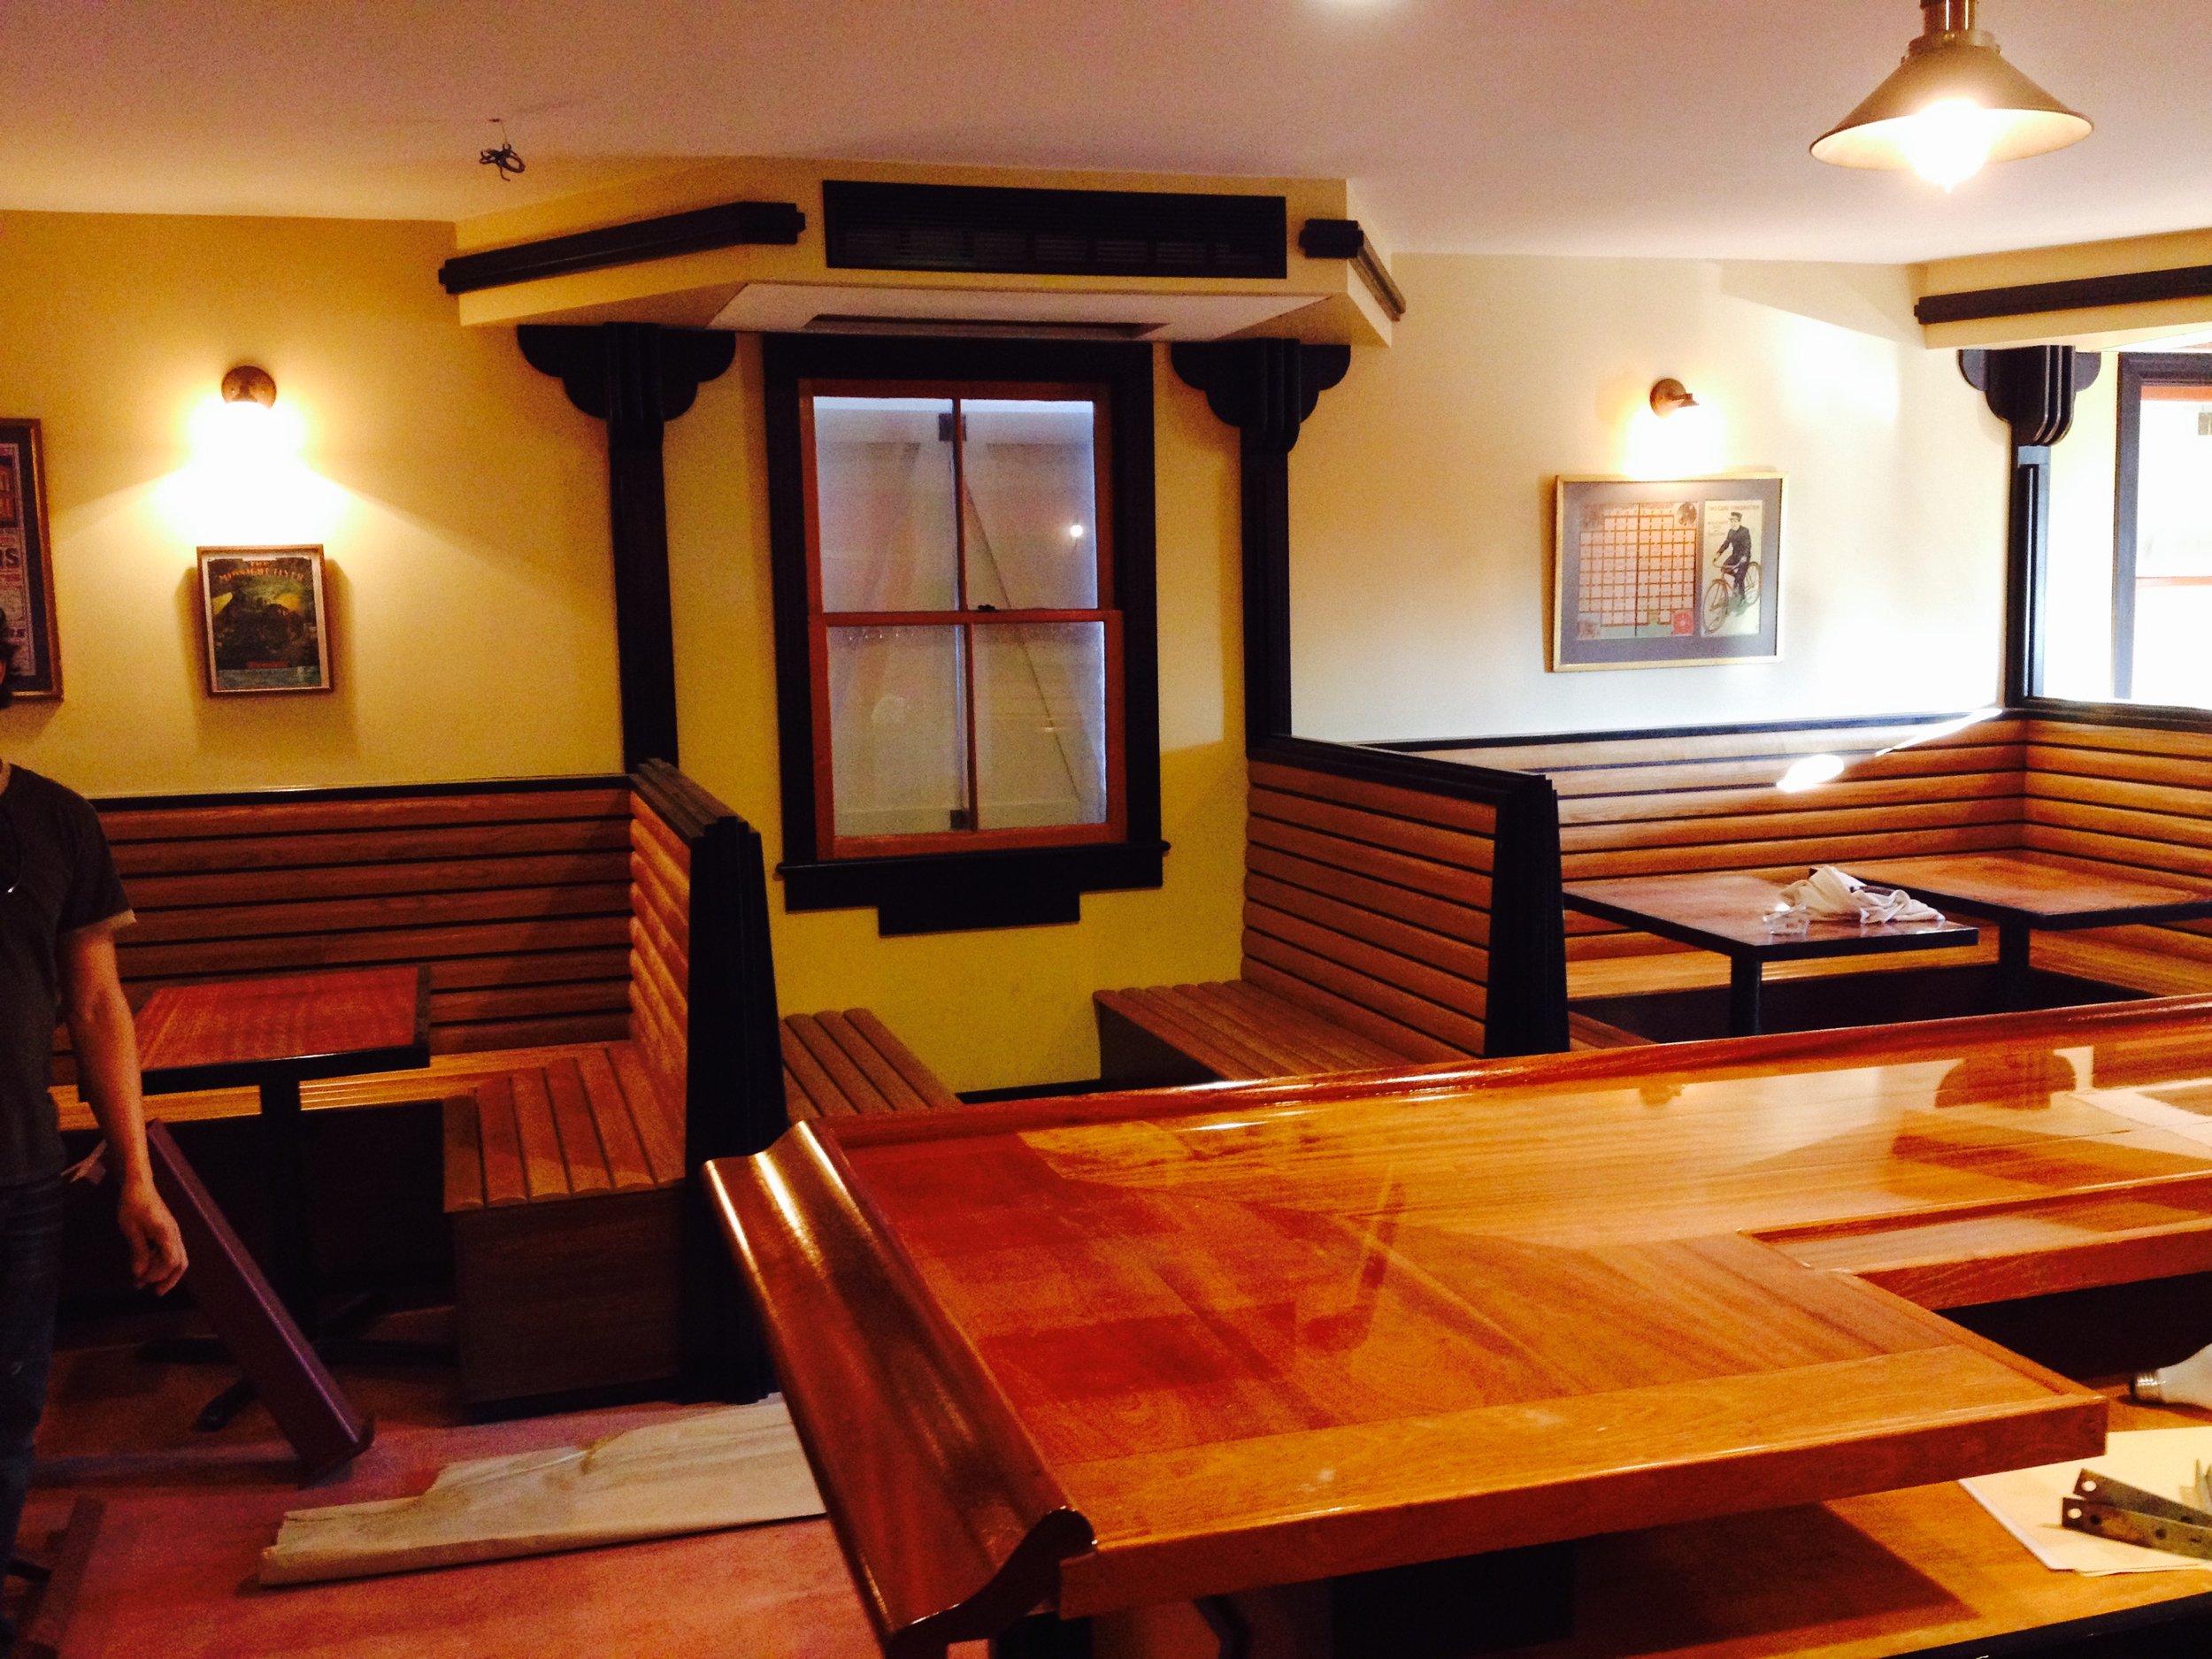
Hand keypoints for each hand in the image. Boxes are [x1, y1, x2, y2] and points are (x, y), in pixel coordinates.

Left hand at [118, 1178, 188, 1294]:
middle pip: (181, 1263)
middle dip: (169, 1279)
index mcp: (166, 1233)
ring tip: (141, 1282)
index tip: (140, 1278)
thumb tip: (139, 1273)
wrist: (138, 1185)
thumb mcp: (130, 1229)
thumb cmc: (132, 1204)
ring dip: (161, 1272)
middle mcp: (174, 1234)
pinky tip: (142, 1266)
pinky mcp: (167, 1231)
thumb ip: (137, 1252)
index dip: (157, 1274)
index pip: (171, 1261)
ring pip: (176, 1258)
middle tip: (156, 1292)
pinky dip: (158, 1262)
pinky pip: (168, 1251)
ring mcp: (172, 1232)